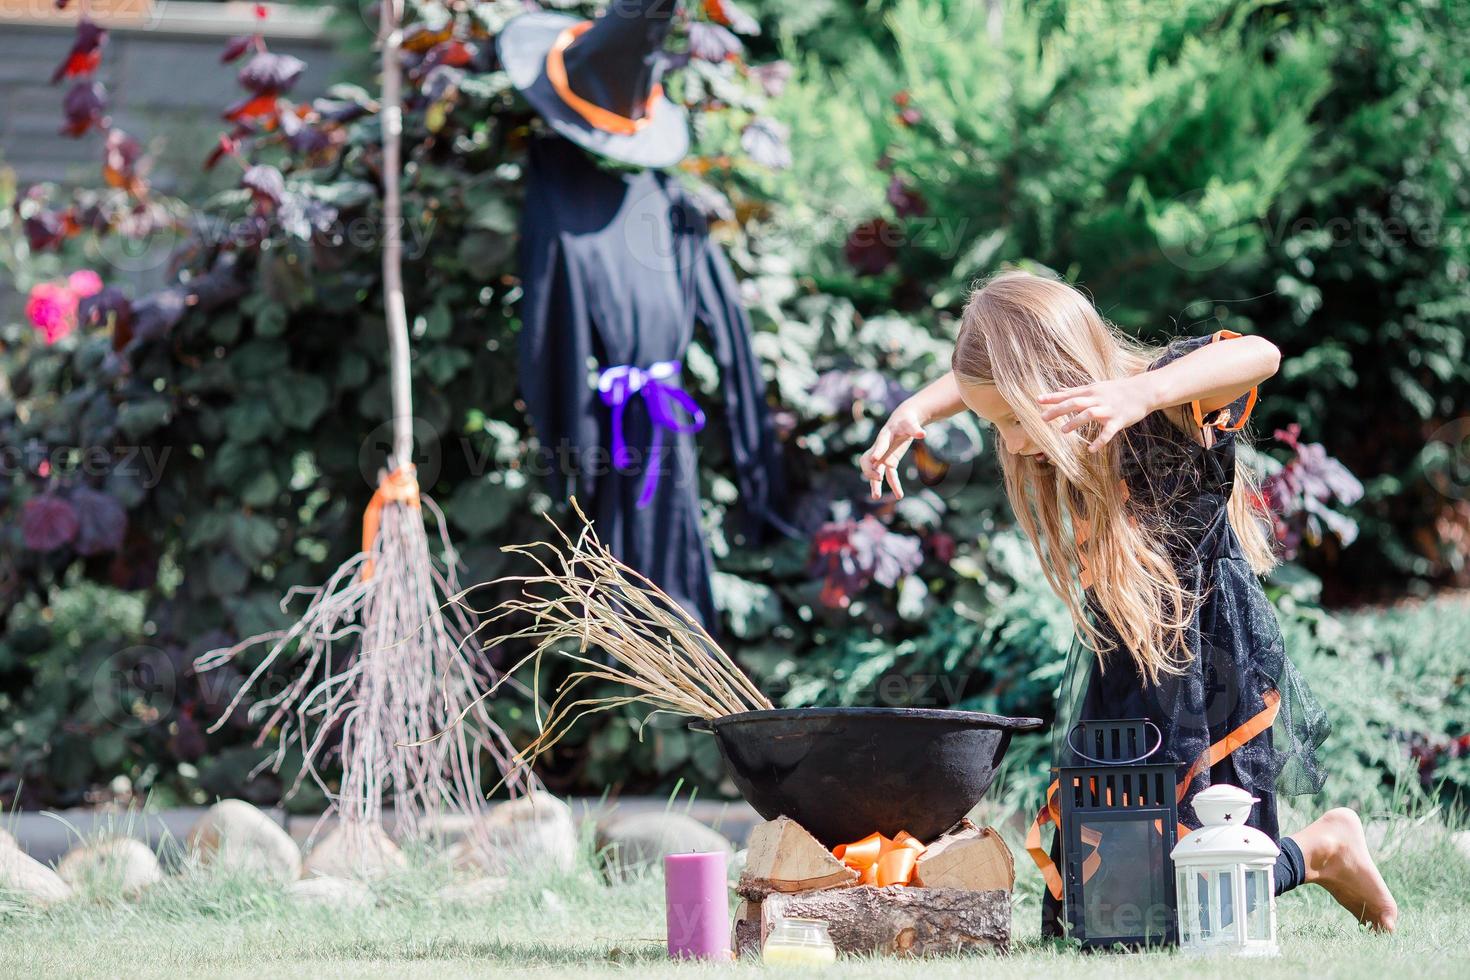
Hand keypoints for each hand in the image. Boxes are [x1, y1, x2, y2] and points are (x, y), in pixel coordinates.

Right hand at [860, 403, 926, 498]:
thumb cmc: (907, 420)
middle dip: (870, 470)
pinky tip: (899, 495)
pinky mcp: (889, 462)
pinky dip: (893, 484)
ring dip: (875, 484)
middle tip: (878, 478)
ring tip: (876, 497)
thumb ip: (915, 429)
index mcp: (885, 435)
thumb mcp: (911, 422)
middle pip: (868, 460)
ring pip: (875, 472)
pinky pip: (889, 475)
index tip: (875, 459)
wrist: (903, 420)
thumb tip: (922, 433)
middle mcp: (880, 447)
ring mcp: (883, 456)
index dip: (877, 451)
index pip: (879, 444)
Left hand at [1037, 376, 1156, 452]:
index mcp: (1091, 391)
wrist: (1144, 391)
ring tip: (1063, 431)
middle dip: (1058, 410)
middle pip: (1075, 403)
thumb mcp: (1096, 387)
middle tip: (1043, 418)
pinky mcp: (1119, 420)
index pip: (1068, 394)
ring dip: (1076, 422)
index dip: (1053, 397)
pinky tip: (1091, 450)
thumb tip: (1059, 390)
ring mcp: (1108, 409)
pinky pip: (1108, 432)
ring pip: (1089, 414)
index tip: (1037, 400)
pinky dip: (1100, 441)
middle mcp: (1097, 399)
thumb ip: (1077, 391)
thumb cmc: (1118, 389)